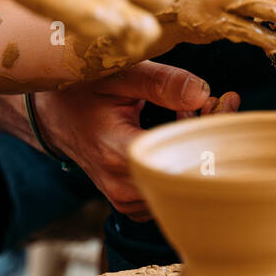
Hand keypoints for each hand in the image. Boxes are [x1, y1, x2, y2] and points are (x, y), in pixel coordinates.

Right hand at [33, 61, 236, 220]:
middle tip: (220, 102)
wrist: (52, 116)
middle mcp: (122, 185)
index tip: (224, 100)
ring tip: (193, 111)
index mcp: (118, 153)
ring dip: (196, 146)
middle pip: (188, 172)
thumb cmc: (82, 90)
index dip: (209, 129)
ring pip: (181, 181)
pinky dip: (181, 158)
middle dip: (210, 136)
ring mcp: (125, 199)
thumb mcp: (117, 75)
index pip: (182, 154)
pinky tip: (177, 130)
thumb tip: (203, 92)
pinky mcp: (131, 201)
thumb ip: (161, 82)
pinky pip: (169, 185)